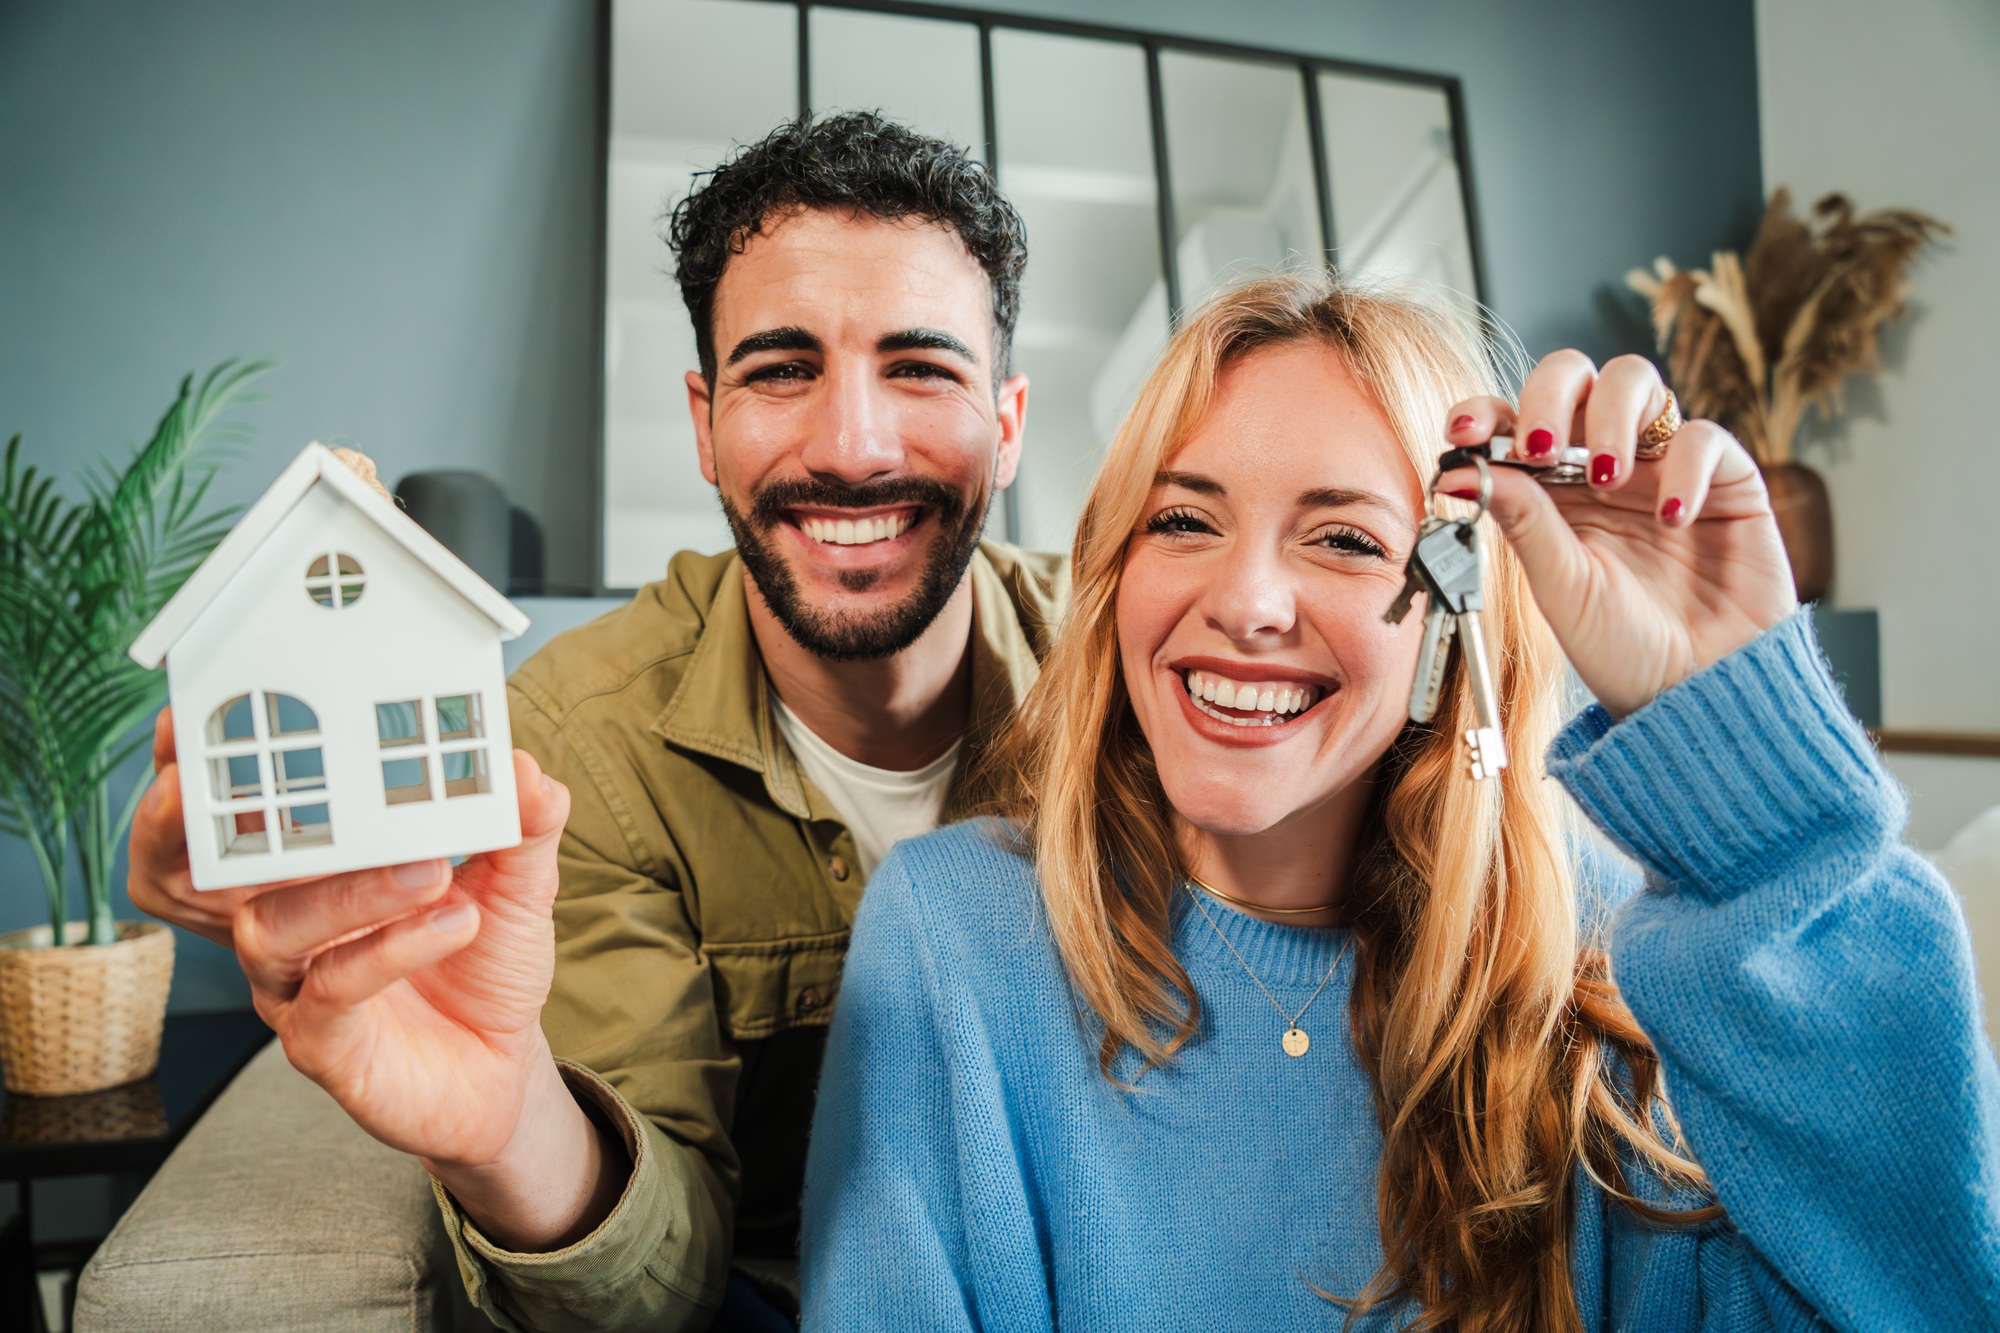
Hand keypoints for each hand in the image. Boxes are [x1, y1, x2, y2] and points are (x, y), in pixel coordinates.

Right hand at [130, 709, 616, 1247]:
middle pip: (247, 864)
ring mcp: (296, 985)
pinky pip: (330, 990)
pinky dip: (390, 950)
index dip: (255, 773)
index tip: (300, 722)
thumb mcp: (519, 888)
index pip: (273, 815)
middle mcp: (293, 924)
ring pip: (277, 926)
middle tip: (374, 796)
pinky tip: (452, 923)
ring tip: (434, 872)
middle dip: (287, 822)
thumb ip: (523, 829)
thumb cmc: (486, 971)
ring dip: (358, 891)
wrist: (501, 1071)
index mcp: (325, 872)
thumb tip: (525, 766)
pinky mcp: (319, 1043)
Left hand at [1440, 351, 1796, 716]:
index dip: (1486, 412)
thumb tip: (1462, 471)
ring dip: (1613, 416)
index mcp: (1550, 490)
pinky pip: (1703, 437)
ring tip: (1609, 477)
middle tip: (1543, 447)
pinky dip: (1684, 467)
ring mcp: (1662, 465)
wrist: (1700, 693)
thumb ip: (1522, 521)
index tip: (1464, 430)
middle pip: (1574, 378)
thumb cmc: (1622, 649)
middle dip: (1552, 395)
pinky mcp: (1726, 478)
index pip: (1512, 423)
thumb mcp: (1561, 586)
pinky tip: (1673, 518)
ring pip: (1635, 382)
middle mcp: (1602, 465)